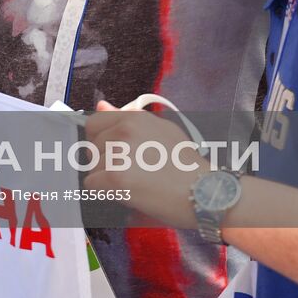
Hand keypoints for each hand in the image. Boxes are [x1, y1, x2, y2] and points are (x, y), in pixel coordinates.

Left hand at [82, 99, 205, 228]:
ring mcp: (119, 152)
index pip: (94, 123)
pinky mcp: (116, 176)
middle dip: (104, 161)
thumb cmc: (188, 167)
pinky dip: (105, 193)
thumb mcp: (162, 131)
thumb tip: (101, 104)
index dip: (101, 140)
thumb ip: (128, 118)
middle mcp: (125, 129)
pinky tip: (129, 193)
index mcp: (134, 117)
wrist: (206, 192)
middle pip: (91, 147)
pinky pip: (92, 184)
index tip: (114, 152)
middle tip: (133, 172)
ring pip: (92, 167)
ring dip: (106, 178)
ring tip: (136, 183)